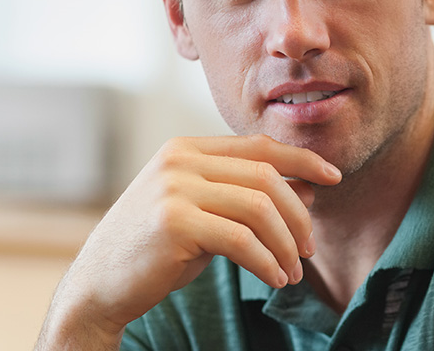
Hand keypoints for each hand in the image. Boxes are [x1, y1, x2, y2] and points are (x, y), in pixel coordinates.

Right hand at [36, 134, 342, 348]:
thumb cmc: (157, 251)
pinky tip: (275, 278)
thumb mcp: (207, 214)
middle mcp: (179, 160)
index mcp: (186, 148)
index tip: (334, 177)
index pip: (259, 146)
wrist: (99, 286)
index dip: (302, 159)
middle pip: (266, 177)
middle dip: (298, 214)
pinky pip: (242, 240)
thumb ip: (250, 196)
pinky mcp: (174, 222)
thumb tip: (311, 187)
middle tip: (309, 248)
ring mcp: (174, 188)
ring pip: (259, 208)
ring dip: (286, 243)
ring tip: (293, 271)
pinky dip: (267, 261)